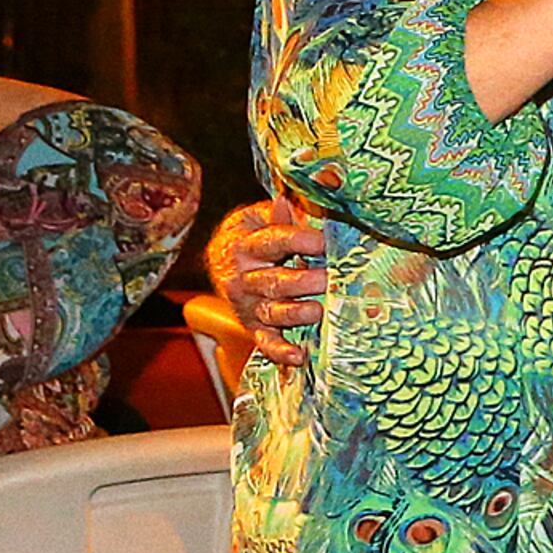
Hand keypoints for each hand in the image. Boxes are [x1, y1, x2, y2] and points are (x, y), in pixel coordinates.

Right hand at [207, 197, 325, 362]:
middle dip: (302, 281)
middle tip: (329, 279)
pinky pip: (265, 341)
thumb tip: (290, 197)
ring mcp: (248, 304)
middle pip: (273, 280)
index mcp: (246, 244)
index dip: (297, 240)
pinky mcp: (254, 326)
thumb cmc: (256, 233)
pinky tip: (299, 355)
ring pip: (271, 310)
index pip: (272, 241)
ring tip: (318, 311)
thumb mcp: (260, 217)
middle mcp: (242, 276)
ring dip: (296, 312)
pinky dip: (280, 350)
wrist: (223, 260)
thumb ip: (279, 212)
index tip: (323, 241)